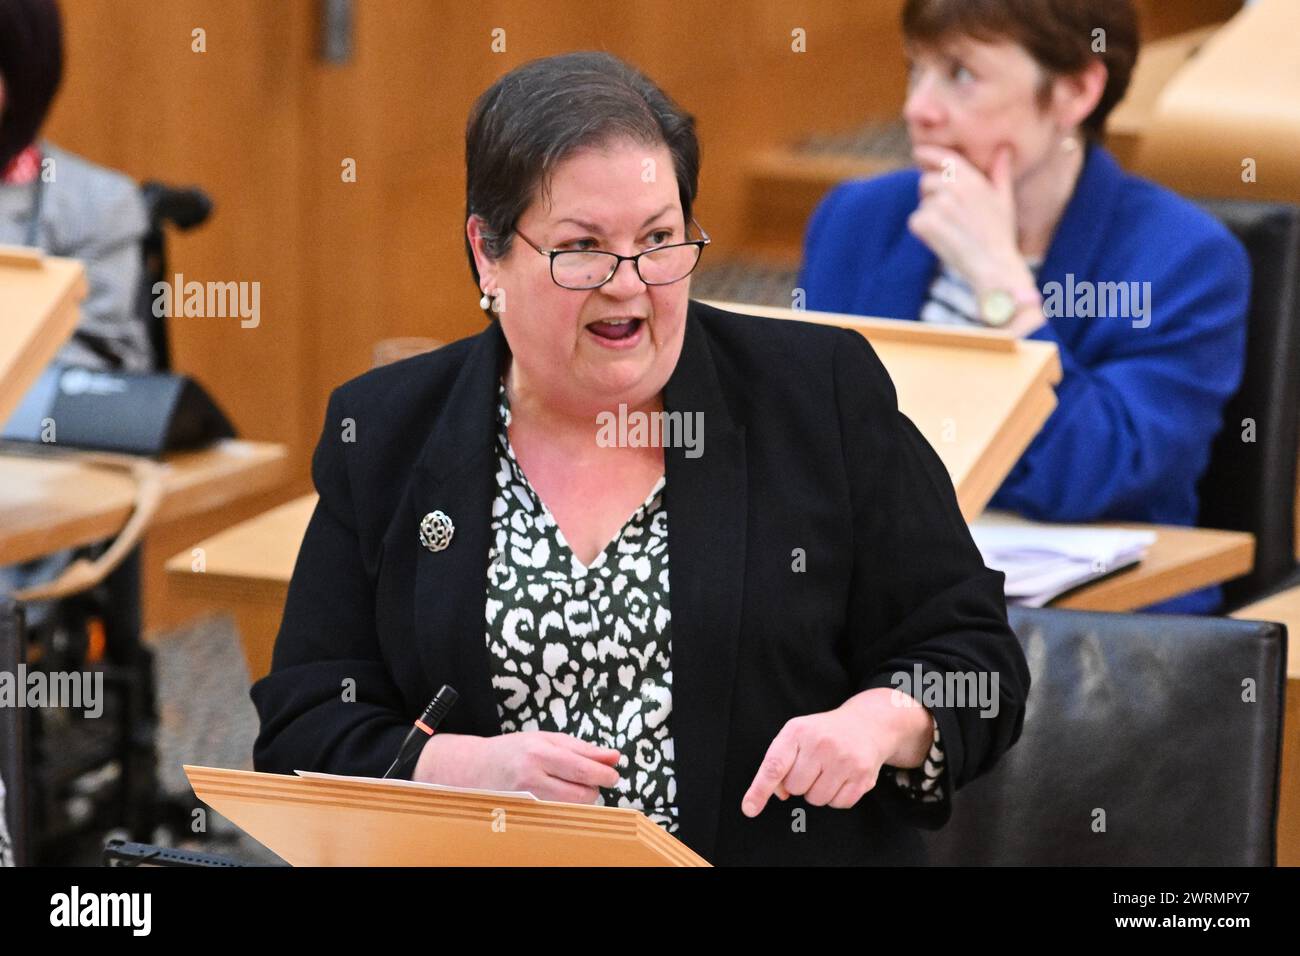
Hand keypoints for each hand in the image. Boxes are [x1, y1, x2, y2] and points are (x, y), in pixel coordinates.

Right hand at [412, 730, 621, 803]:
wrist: (473, 768)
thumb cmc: (513, 750)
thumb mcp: (546, 739)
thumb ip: (581, 748)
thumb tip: (613, 757)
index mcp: (539, 752)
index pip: (582, 768)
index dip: (604, 774)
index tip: (614, 774)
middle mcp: (532, 777)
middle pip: (581, 792)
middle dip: (594, 787)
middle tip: (594, 780)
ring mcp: (527, 798)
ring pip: (572, 807)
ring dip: (581, 797)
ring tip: (570, 785)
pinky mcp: (524, 813)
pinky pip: (558, 815)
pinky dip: (565, 807)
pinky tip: (557, 796)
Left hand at [740, 690, 932, 817]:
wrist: (866, 725)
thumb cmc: (822, 733)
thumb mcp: (796, 735)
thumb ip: (779, 762)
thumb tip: (779, 793)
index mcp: (798, 731)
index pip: (774, 765)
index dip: (760, 789)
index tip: (749, 808)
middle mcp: (821, 743)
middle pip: (795, 787)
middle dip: (799, 783)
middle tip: (812, 766)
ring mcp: (844, 760)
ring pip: (816, 799)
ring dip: (817, 791)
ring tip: (827, 770)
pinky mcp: (863, 776)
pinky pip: (838, 804)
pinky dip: (836, 796)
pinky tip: (842, 777)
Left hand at [908, 144, 1028, 299]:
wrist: (994, 267)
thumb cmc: (1001, 236)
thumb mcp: (1005, 201)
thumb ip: (1000, 173)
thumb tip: (1004, 150)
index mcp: (973, 180)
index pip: (945, 158)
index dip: (928, 153)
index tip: (918, 152)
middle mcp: (955, 189)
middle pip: (926, 181)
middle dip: (929, 194)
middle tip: (945, 213)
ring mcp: (940, 206)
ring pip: (922, 204)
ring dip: (930, 216)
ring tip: (951, 231)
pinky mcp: (927, 224)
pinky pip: (915, 221)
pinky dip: (923, 232)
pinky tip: (941, 241)